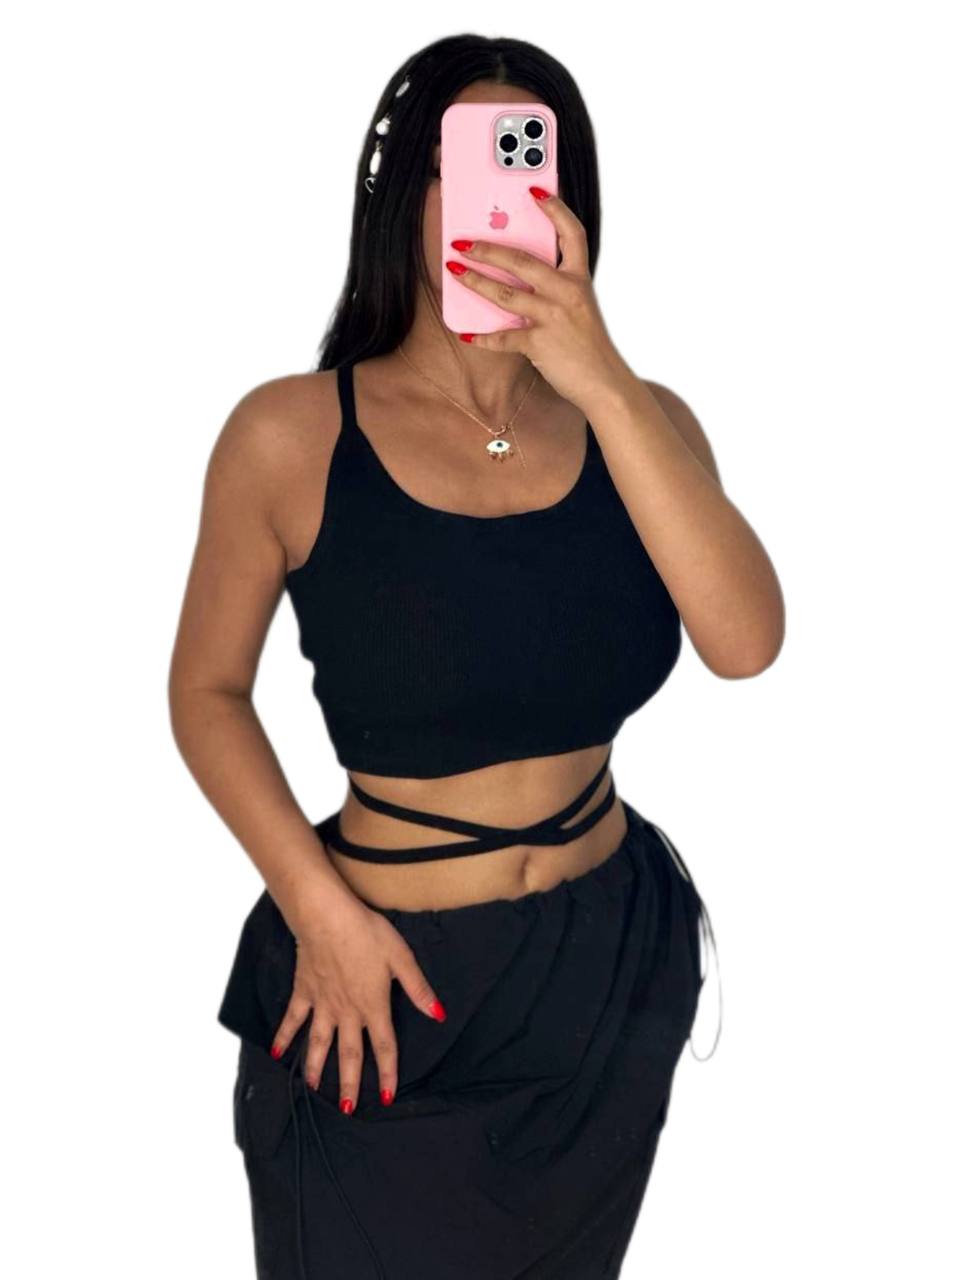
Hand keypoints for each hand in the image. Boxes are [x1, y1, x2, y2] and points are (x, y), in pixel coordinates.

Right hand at [269, 891, 445, 1112]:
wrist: (327, 918)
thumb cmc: (367, 933)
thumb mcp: (401, 958)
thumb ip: (418, 989)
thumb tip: (438, 1014)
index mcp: (373, 1005)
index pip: (384, 1047)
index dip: (387, 1074)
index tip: (385, 1097)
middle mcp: (346, 1012)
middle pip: (349, 1054)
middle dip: (348, 1083)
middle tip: (346, 1109)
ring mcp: (322, 1004)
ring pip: (318, 1044)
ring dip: (316, 1068)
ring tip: (313, 1090)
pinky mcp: (304, 991)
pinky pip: (292, 1020)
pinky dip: (283, 1037)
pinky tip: (277, 1054)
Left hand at [445, 187, 635, 412]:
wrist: (604, 382)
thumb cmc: (589, 345)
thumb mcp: (581, 307)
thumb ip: (556, 288)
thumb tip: (518, 277)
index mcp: (579, 279)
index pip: (571, 233)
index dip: (554, 208)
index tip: (534, 189)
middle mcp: (567, 293)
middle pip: (522, 260)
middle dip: (487, 249)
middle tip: (462, 242)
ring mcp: (552, 318)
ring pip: (505, 294)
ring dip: (475, 282)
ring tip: (455, 272)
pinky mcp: (540, 344)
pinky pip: (503, 338)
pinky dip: (482, 337)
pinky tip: (466, 333)